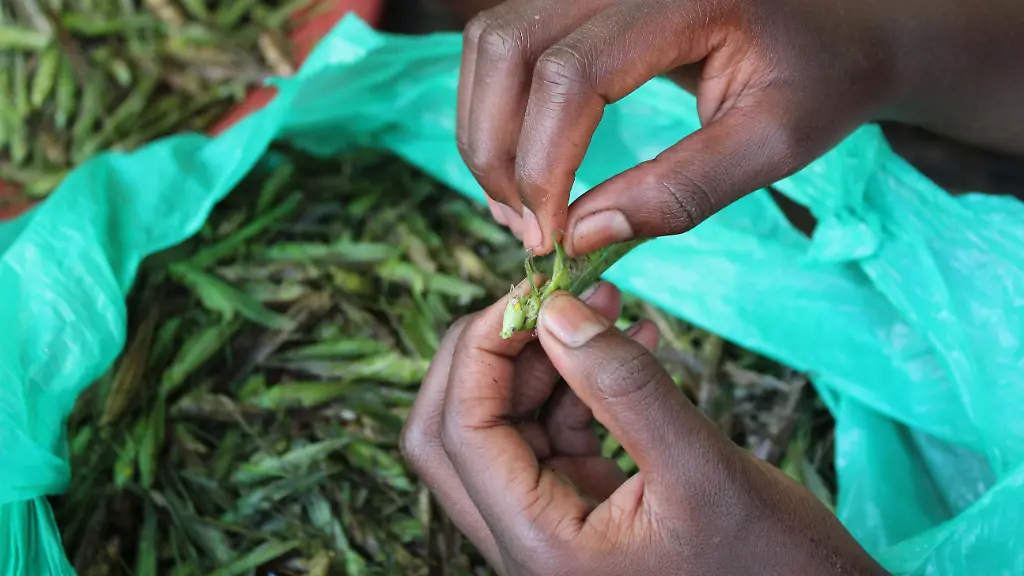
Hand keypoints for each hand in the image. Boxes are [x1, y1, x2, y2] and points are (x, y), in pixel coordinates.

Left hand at [401, 282, 886, 574]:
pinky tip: (626, 345)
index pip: (461, 433)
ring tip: (604, 305)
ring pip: (502, 429)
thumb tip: (554, 310)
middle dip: (494, 354)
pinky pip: (552, 436)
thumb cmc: (773, 564)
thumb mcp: (702, 469)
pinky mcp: (581, 510)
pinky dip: (577, 386)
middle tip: (553, 297)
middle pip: (454, 434)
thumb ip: (623, 388)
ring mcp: (550, 527)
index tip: (536, 290)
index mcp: (539, 547)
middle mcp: (527, 543)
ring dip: (542, 361)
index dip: (483, 351)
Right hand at [455, 0, 1023, 255]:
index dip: (543, 164)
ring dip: (486, 129)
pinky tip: (523, 160)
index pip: (572, 75)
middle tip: (526, 227)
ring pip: (492, 39)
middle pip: (507, 45)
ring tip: (519, 202)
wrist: (838, 23)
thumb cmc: (819, 80)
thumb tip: (582, 235)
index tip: (552, 239)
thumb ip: (683, 191)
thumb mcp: (774, 143)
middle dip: (496, 149)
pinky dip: (496, 105)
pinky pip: (504, 38)